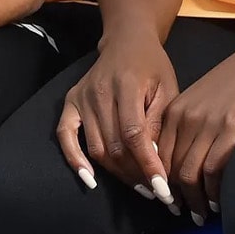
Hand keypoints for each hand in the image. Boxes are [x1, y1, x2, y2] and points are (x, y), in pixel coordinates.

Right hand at [56, 30, 182, 213]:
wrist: (126, 42)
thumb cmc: (152, 66)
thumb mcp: (168, 88)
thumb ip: (159, 122)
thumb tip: (155, 160)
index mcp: (127, 84)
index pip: (134, 134)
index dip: (148, 164)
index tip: (162, 188)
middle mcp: (99, 91)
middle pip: (115, 146)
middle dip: (136, 174)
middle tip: (156, 192)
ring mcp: (82, 97)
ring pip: (96, 148)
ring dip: (117, 173)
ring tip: (139, 186)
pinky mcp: (70, 102)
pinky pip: (66, 136)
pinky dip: (75, 160)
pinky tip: (89, 179)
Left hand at [158, 44, 234, 222]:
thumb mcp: (202, 98)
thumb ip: (188, 123)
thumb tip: (182, 159)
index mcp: (175, 110)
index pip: (156, 155)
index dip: (160, 182)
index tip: (166, 199)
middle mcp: (186, 118)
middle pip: (169, 168)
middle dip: (173, 196)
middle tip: (182, 213)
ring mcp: (208, 125)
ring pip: (188, 175)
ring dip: (193, 201)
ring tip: (200, 214)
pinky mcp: (232, 132)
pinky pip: (212, 172)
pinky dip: (213, 192)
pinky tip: (218, 201)